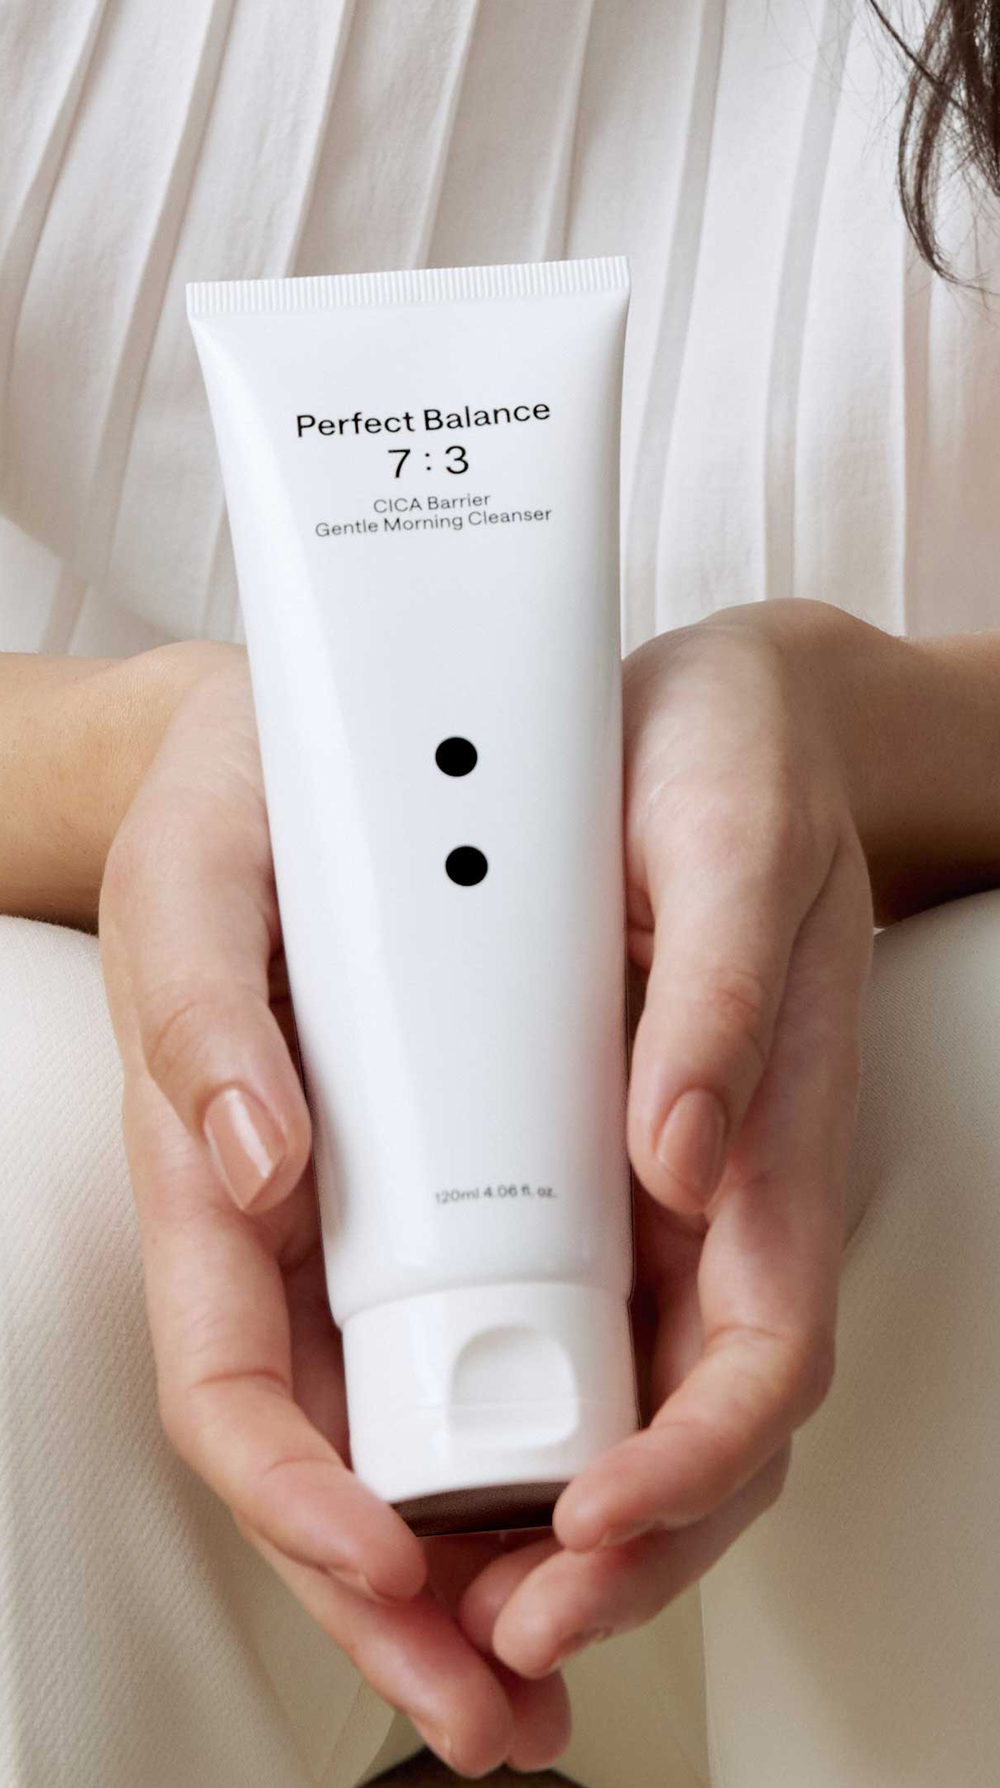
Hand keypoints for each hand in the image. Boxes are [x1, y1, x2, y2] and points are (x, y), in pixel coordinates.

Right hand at [98, 646, 570, 1778]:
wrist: (289, 772)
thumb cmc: (226, 825)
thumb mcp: (201, 882)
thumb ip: (202, 1012)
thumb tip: (251, 1161)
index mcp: (212, 1186)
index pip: (234, 1386)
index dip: (296, 1495)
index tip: (382, 1562)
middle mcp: (290, 1237)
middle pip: (329, 1465)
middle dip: (401, 1605)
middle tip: (495, 1708)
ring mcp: (368, 1230)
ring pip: (408, 1440)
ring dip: (476, 1573)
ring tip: (552, 1676)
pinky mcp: (445, 1199)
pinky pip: (480, 1353)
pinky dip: (527, 1452)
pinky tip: (586, 1515)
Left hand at [455, 599, 875, 1685]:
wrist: (729, 720)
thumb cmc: (740, 771)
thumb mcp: (727, 849)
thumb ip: (724, 1008)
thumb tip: (682, 1167)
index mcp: (771, 1145)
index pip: (759, 1361)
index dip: (691, 1463)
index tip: (596, 1516)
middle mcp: (723, 1197)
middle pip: (700, 1428)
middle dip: (619, 1550)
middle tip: (502, 1629)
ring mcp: (667, 1193)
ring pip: (637, 1405)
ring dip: (562, 1522)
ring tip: (457, 1601)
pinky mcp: (601, 1163)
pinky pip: (578, 1326)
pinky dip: (527, 1420)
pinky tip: (446, 1460)